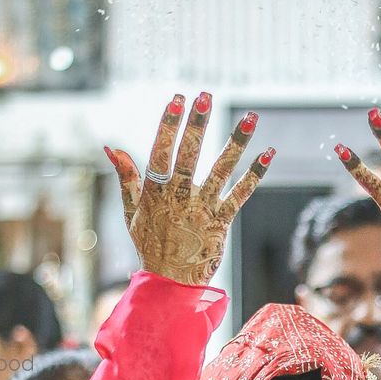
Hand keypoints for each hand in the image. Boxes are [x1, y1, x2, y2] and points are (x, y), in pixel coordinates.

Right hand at [104, 95, 272, 284]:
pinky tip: (268, 153)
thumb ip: (126, 178)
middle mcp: (178, 197)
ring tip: (250, 117)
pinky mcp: (221, 222)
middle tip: (206, 96)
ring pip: (220, 170)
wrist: (170, 283)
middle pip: (189, 155)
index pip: (160, 151)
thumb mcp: (131, 211)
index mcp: (155, 191)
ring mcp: (202, 208)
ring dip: (236, 143)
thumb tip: (112, 148)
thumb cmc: (150, 243)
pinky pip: (240, 194)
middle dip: (198, 124)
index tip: (177, 99)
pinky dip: (255, 174)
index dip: (169, 125)